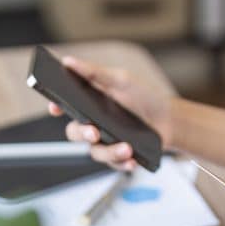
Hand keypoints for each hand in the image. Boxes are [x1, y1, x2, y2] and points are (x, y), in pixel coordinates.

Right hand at [47, 54, 175, 171]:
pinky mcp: (118, 156)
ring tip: (127, 148)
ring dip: (110, 152)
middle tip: (93, 132)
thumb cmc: (144, 96)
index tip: (55, 107)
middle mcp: (93, 123)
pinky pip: (113, 164)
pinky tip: (132, 160)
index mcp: (90, 102)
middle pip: (74, 132)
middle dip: (82, 133)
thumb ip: (95, 73)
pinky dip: (123, 163)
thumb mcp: (122, 80)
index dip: (56, 106)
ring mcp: (105, 141)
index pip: (65, 105)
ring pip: (95, 152)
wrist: (169, 119)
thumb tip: (68, 61)